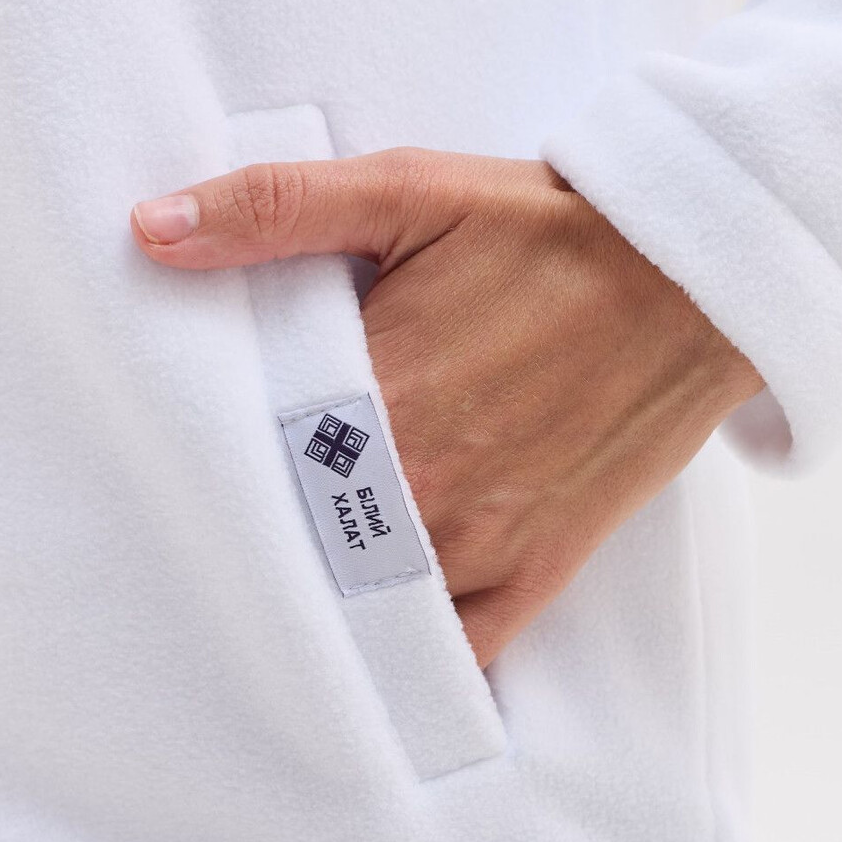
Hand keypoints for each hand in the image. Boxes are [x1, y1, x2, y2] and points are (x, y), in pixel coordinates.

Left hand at [131, 148, 762, 667]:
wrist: (688, 280)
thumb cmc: (547, 234)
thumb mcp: (409, 191)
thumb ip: (276, 210)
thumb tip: (152, 230)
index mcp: (374, 400)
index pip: (248, 467)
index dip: (212, 469)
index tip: (186, 467)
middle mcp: (420, 491)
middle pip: (299, 544)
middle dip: (261, 534)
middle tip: (223, 528)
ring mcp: (482, 544)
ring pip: (366, 604)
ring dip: (325, 595)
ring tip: (285, 582)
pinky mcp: (538, 570)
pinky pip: (460, 649)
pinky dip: (417, 650)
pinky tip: (383, 636)